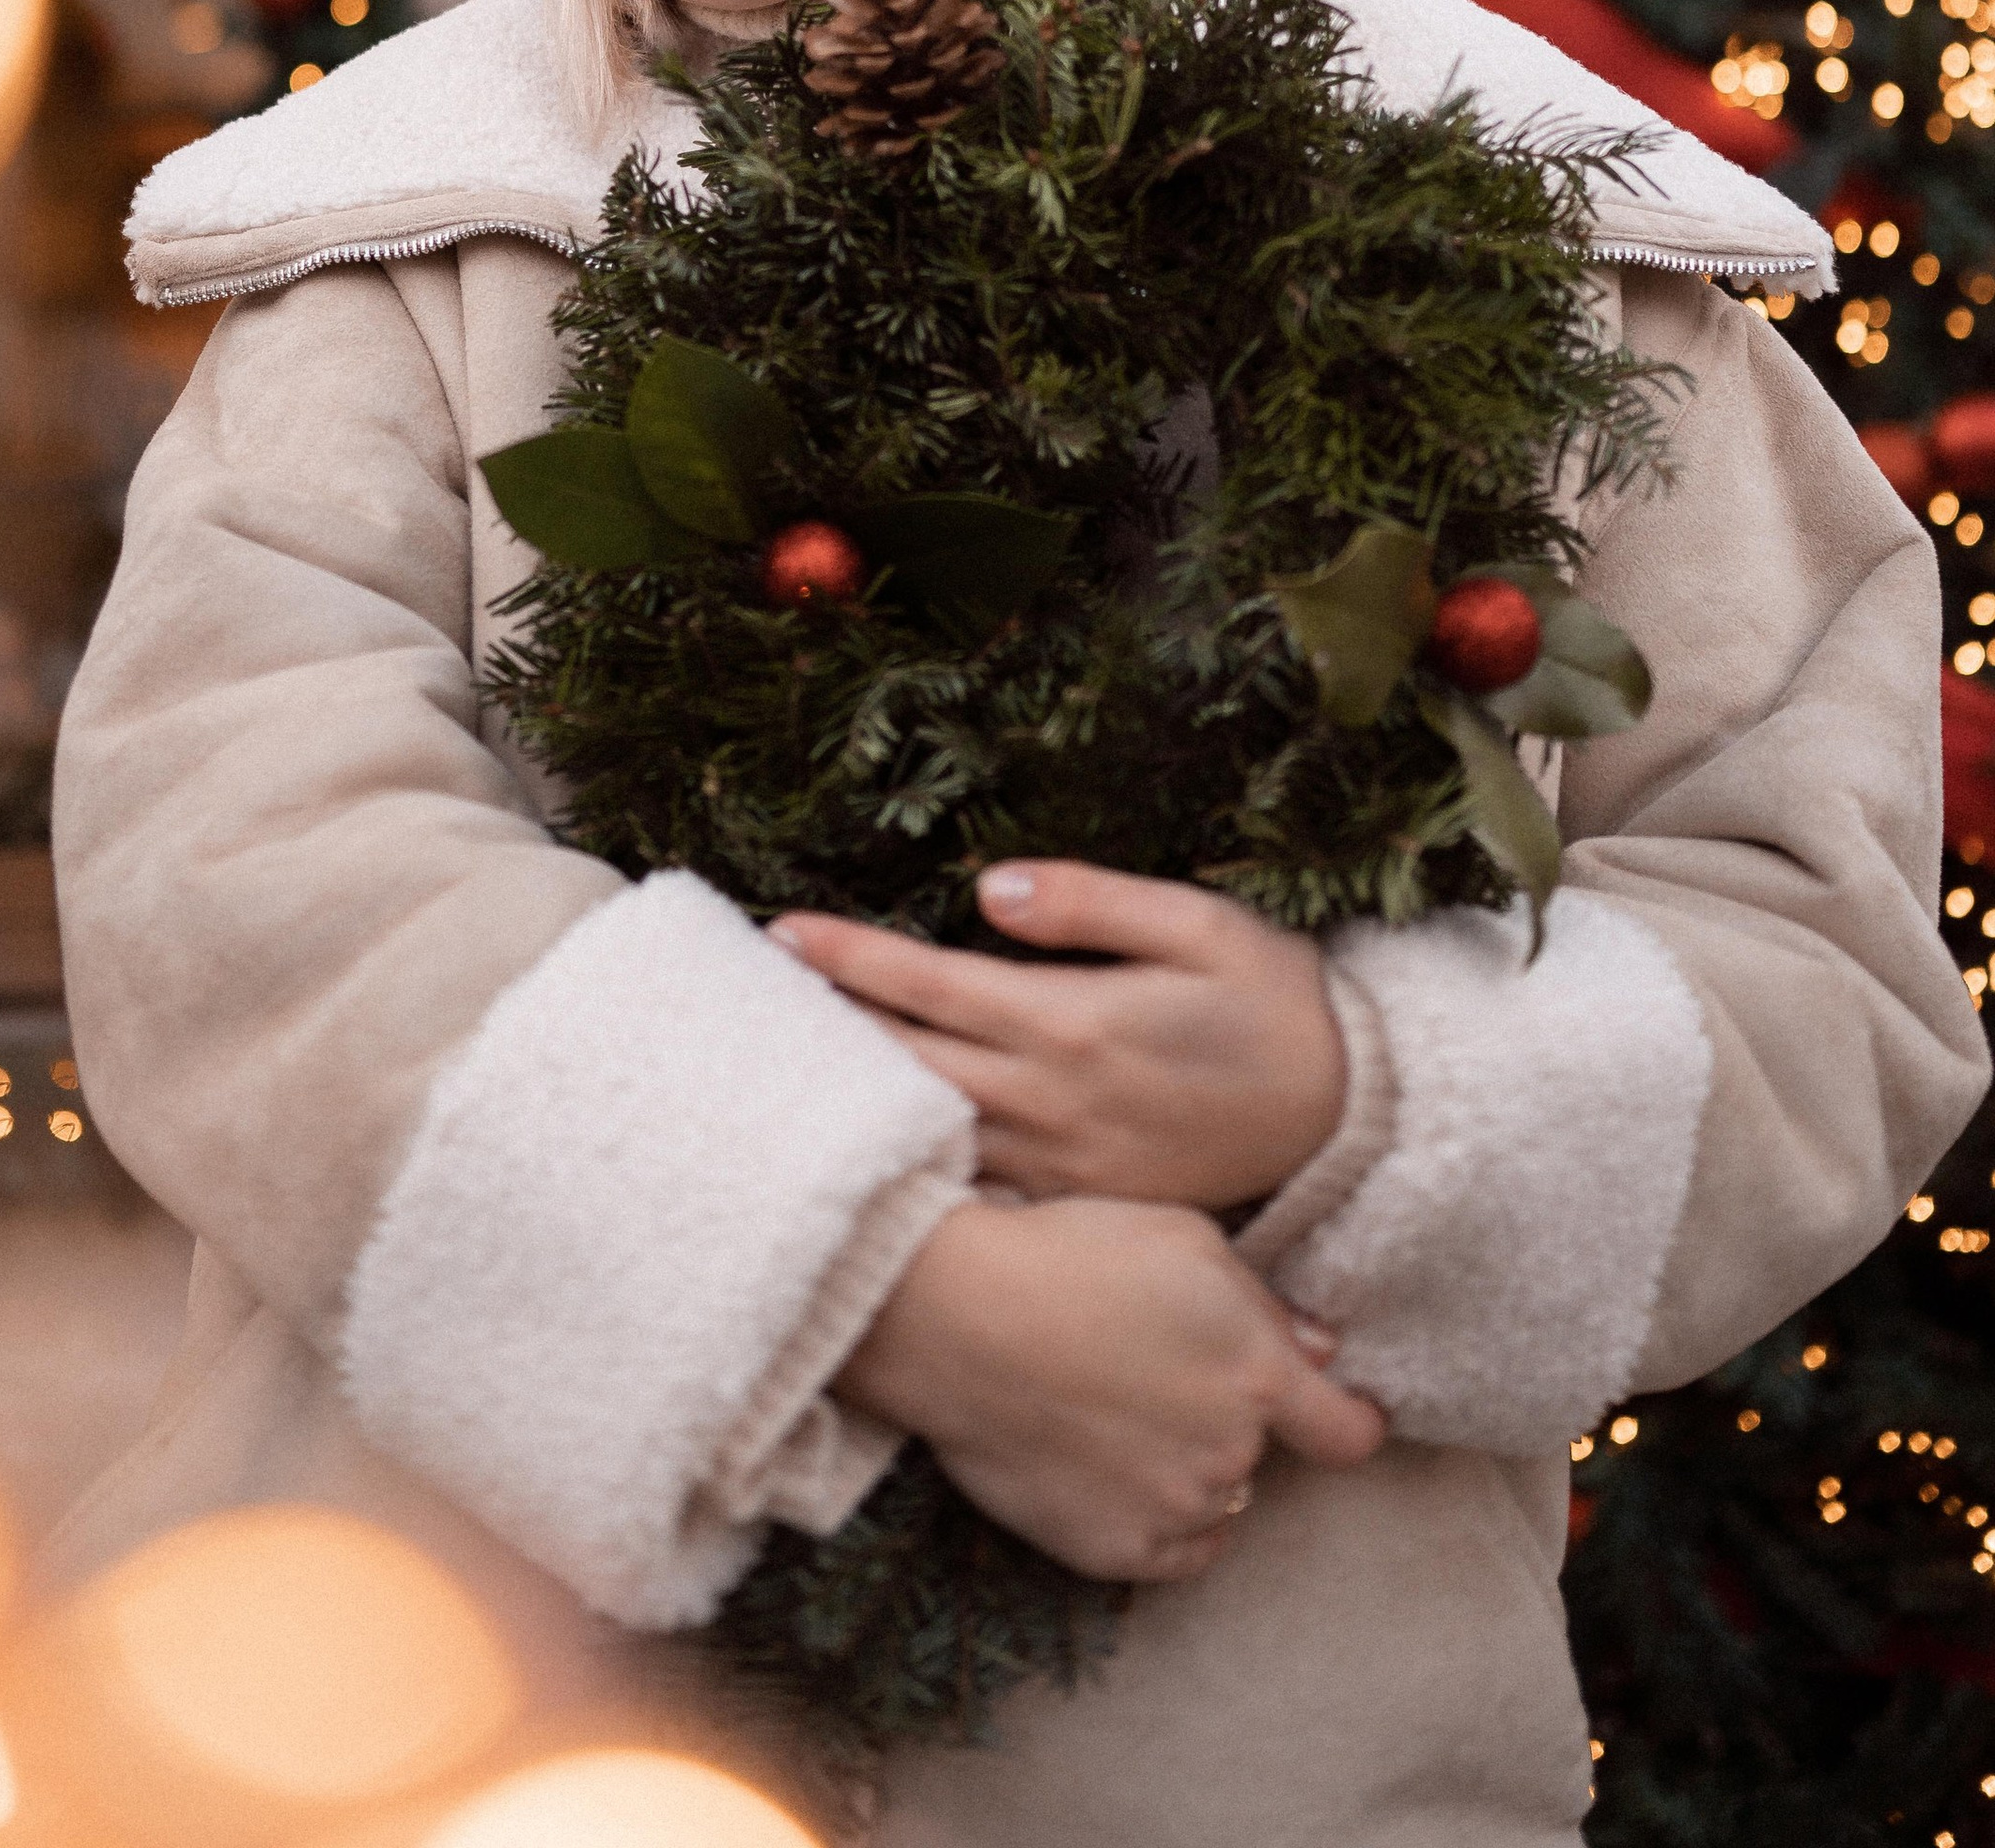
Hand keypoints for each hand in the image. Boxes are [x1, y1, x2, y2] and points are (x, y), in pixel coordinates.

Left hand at [774, 862, 1346, 1211]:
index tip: (777, 935)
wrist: (1345, 1119)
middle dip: (825, 1027)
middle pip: (905, 1063)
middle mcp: (1051, 1102)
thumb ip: (1089, 903)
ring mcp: (1060, 1164)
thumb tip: (986, 887)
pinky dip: (913, 1157)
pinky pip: (975, 1184)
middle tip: (744, 999)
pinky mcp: (1077, 1201)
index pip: (929, 985)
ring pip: (928, 1130)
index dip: (848, 958)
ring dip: (855, 1093)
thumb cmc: (1271, 1001)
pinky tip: (870, 1139)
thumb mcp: (1199, 923)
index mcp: (1070, 1023)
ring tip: (783, 1060)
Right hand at [834, 1193, 1382, 1582]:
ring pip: (1213, 1501)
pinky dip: (1157, 1520)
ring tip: (1114, 1409)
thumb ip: (1260, 1302)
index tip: (1348, 1415)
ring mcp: (1173, 1511)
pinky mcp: (1116, 1551)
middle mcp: (1230, 1453)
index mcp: (1256, 1374)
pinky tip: (1110, 1466)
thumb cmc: (1066, 1255)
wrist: (955, 1317)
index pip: (1347, 1433)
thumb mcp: (1182, 1236)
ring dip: (1188, 1467)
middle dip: (1227, 1415)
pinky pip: (1171, 1552)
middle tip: (1156, 1369)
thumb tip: (1316, 1353)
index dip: (1354, 1422)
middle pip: (1258, 1452)